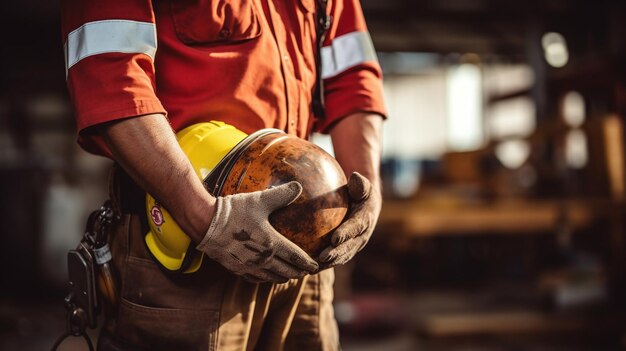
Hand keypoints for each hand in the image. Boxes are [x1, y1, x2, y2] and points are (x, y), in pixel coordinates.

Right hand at [196, 182, 318, 282]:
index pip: (296, 258)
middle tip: (306, 272)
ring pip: (272, 278)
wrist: (206, 223)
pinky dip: (266, 278)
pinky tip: (267, 275)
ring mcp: (249, 266)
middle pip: (286, 272)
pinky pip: (256, 278)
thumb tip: (298, 186)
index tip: (316, 266)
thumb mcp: (260, 200)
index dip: (308, 264)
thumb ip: (281, 194)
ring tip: (290, 275)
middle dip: (299, 273)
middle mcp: (263, 259)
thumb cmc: (235, 210)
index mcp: (272, 244)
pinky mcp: (236, 269)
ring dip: (284, 277)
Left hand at [318, 172, 381, 267]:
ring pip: (341, 257)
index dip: (346, 233)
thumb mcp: (362, 187)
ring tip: (312, 268)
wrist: (366, 207)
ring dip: (328, 264)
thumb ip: (360, 184)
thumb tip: (355, 176)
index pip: (356, 227)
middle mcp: (361, 236)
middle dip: (336, 254)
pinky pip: (334, 259)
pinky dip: (321, 265)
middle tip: (322, 257)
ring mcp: (353, 246)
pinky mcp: (345, 251)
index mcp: (365, 220)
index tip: (334, 238)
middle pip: (348, 247)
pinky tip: (305, 268)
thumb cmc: (360, 192)